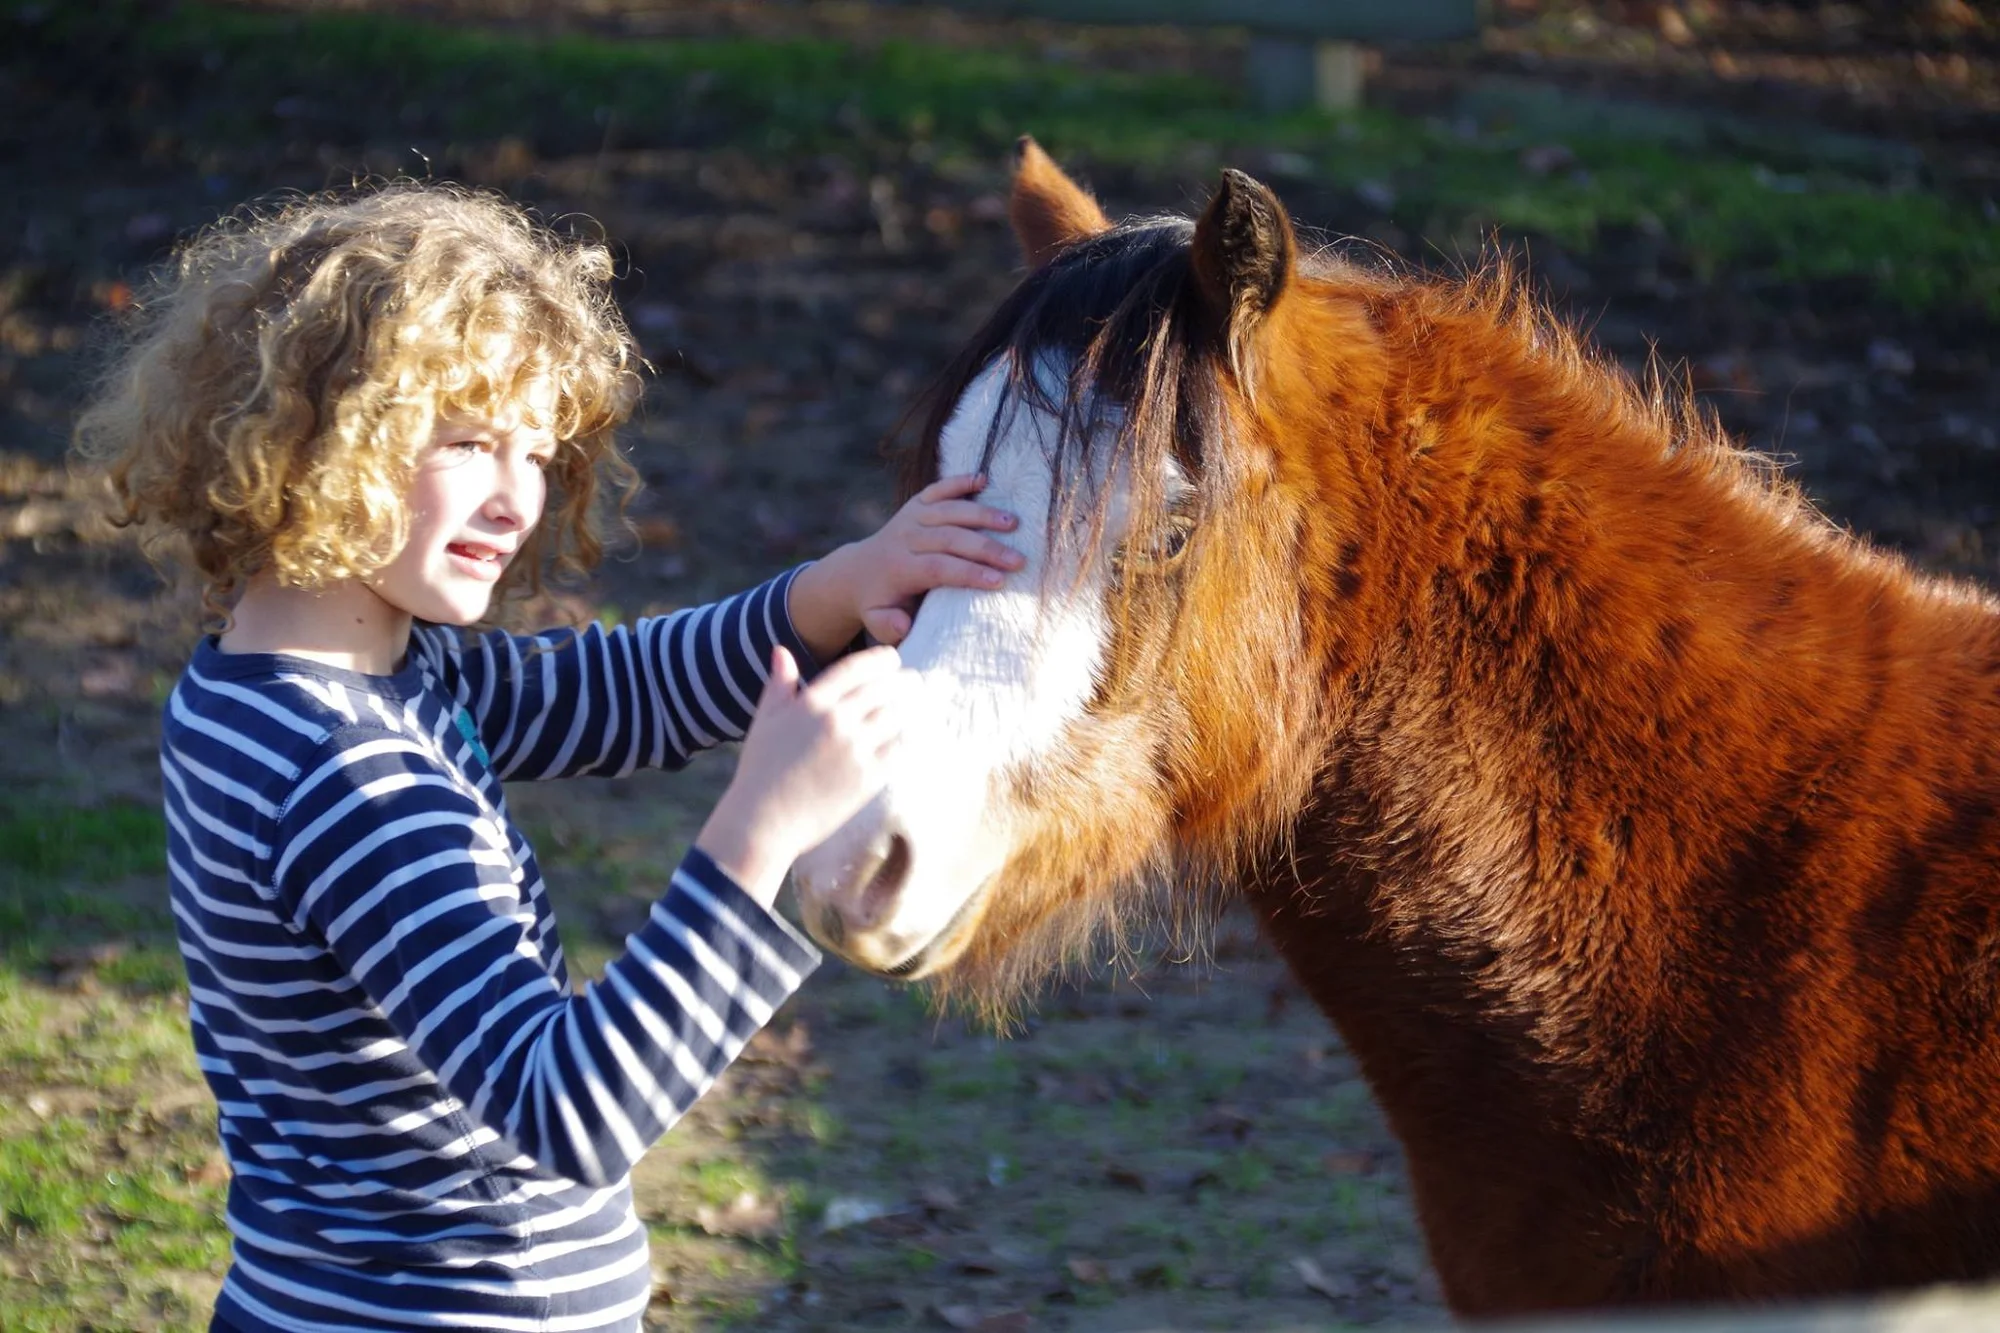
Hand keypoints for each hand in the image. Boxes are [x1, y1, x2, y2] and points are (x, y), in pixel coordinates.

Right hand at [695, 645, 910, 905]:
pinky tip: (910, 736)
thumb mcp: (764, 720)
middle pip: (884, 689)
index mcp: (811, 702)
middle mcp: (836, 720)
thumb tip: (782, 650)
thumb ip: (779, 684)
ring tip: (917, 704)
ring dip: (910, 707)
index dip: (881, 659)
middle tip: (914, 680)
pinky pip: (899, 749)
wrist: (762, 822)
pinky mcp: (867, 778)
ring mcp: (854, 749)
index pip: (856, 667)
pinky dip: (908, 739)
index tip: (893, 658)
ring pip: (896, 716)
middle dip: (904, 680)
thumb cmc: (760, 771)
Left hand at [787, 475, 1023, 655]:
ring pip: (949, 511)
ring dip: (983, 515)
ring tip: (1013, 523)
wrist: (859, 571)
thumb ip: (888, 625)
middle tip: (1018, 560)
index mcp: (898, 568)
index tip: (999, 581)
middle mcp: (904, 538)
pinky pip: (938, 488)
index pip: (937, 568)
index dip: (968, 573)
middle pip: (949, 538)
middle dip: (986, 548)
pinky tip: (984, 479)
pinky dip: (960, 481)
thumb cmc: (880, 602)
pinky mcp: (915, 504)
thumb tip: (903, 624)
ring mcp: (910, 517)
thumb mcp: (876, 620)